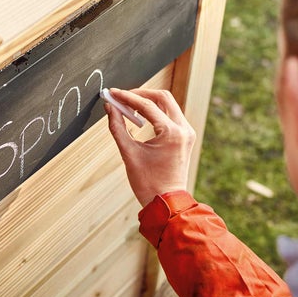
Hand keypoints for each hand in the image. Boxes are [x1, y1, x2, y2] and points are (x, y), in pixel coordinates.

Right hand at [104, 88, 194, 206]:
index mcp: (172, 134)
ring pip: (168, 104)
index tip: (113, 93)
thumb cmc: (148, 183)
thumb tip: (110, 108)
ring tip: (128, 108)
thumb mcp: (129, 153)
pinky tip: (141, 117)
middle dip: (140, 94)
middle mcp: (184, 129)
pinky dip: (156, 111)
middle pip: (163, 97)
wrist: (166, 203)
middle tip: (121, 97)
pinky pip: (171, 115)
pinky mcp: (186, 137)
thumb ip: (117, 127)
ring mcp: (187, 133)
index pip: (147, 105)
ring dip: (148, 102)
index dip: (127, 97)